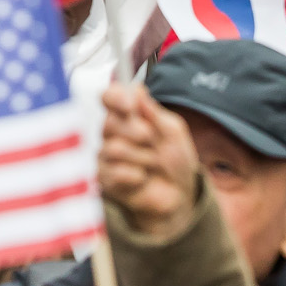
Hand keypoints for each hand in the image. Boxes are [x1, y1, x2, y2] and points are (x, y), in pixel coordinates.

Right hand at [98, 83, 200, 241]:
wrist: (180, 195)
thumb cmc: (176, 160)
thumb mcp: (174, 132)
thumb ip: (154, 113)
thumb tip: (137, 89)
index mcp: (127, 116)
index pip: (109, 97)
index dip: (115, 98)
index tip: (129, 106)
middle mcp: (112, 133)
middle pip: (110, 123)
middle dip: (136, 132)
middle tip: (151, 141)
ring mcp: (106, 156)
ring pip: (114, 149)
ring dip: (142, 158)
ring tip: (152, 165)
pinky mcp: (105, 180)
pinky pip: (115, 172)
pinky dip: (136, 176)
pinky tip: (142, 179)